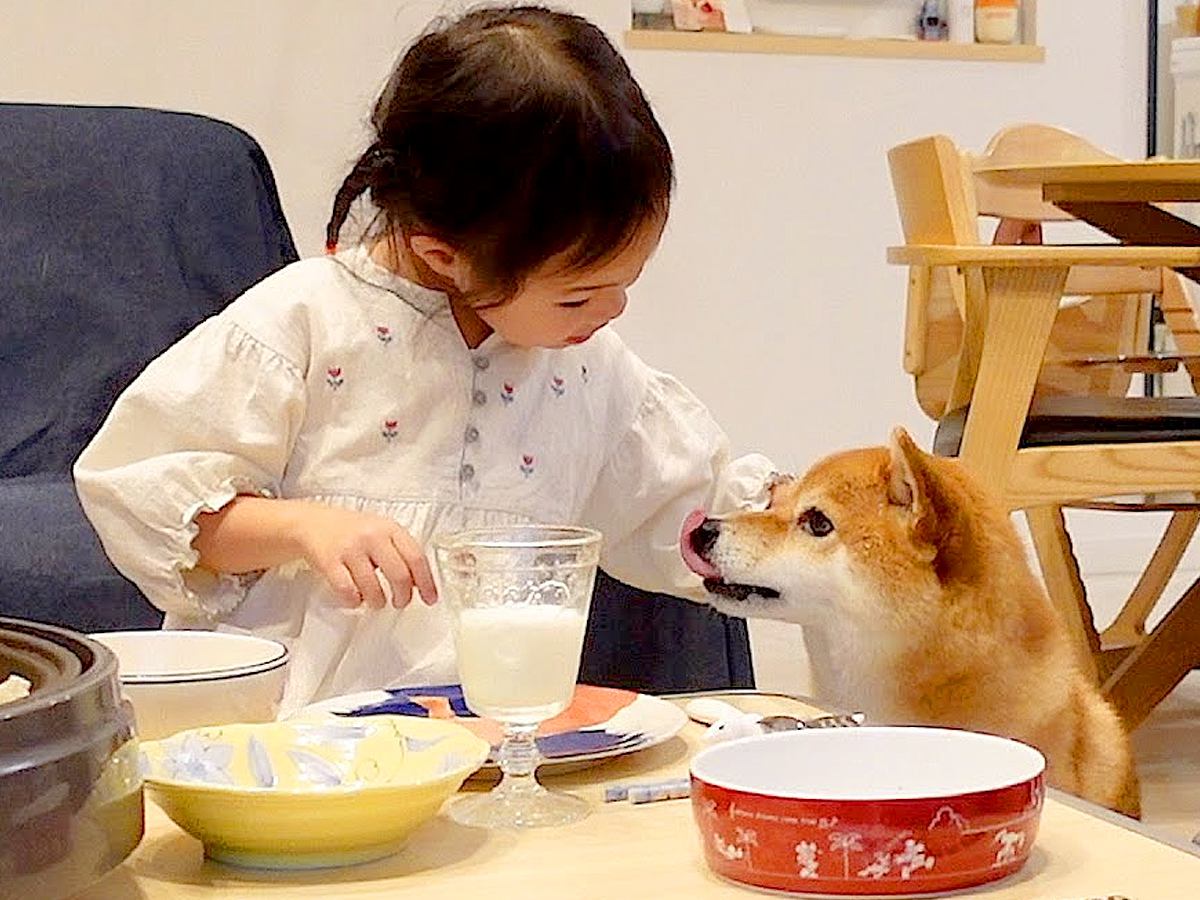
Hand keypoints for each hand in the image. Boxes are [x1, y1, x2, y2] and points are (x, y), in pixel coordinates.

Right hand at [291, 506, 437, 608]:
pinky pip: (348, 591)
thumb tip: (420, 582)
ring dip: (378, 601)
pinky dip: (354, 600)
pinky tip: (356, 597)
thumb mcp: (381, 531)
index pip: (416, 557)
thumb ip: (400, 551)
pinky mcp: (329, 562)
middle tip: (401, 602)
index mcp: (390, 528)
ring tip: (377, 601)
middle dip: (403, 597)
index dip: (427, 582)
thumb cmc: (352, 531)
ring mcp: (350, 548)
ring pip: (373, 587)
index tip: (430, 598)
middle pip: (399, 575)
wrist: (312, 522)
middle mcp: (372, 536)